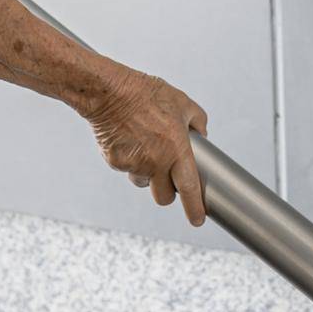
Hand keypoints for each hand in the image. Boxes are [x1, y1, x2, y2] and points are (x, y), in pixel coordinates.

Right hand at [82, 67, 209, 226]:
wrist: (110, 92)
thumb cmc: (146, 94)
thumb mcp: (182, 102)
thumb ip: (198, 121)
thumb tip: (202, 134)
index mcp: (176, 150)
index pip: (189, 189)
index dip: (195, 208)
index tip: (198, 219)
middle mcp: (156, 162)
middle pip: (164, 197)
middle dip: (167, 193)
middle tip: (167, 179)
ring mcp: (133, 164)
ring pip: (142, 182)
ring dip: (146, 174)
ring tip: (144, 147)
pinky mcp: (115, 162)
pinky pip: (125, 168)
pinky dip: (128, 159)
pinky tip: (128, 139)